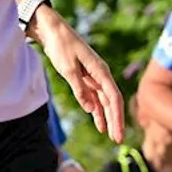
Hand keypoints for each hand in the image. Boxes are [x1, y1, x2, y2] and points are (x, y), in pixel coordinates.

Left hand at [34, 13, 124, 140]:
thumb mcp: (68, 69)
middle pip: (111, 102)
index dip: (117, 117)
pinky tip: (99, 122)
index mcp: (100, 71)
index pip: (114, 98)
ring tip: (110, 135)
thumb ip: (79, 90)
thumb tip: (90, 109)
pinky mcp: (85, 77)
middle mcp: (100, 74)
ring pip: (103, 101)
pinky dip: (96, 110)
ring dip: (107, 118)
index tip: (118, 134)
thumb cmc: (61, 46)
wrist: (53, 30)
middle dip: (116, 121)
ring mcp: (93, 76)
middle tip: (118, 140)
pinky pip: (94, 97)